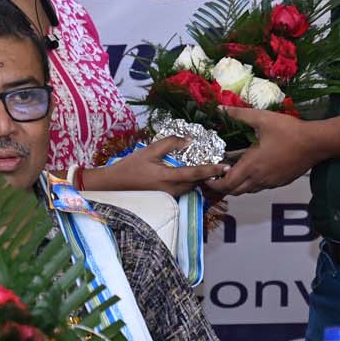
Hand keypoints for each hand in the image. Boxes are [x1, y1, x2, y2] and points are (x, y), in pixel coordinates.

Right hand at [86, 137, 228, 196]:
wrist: (113, 186)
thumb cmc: (130, 166)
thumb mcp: (149, 150)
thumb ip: (170, 143)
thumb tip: (189, 140)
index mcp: (168, 178)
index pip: (196, 174)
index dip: (212, 170)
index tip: (226, 166)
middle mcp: (171, 190)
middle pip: (197, 183)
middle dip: (209, 174)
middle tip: (221, 163)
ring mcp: (169, 197)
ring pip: (191, 187)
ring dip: (200, 179)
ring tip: (210, 167)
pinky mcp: (166, 199)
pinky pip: (183, 190)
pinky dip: (190, 182)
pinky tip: (192, 173)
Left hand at [204, 107, 332, 195]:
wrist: (315, 143)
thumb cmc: (288, 130)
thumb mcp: (262, 118)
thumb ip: (240, 114)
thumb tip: (220, 107)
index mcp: (252, 165)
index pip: (227, 183)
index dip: (214, 183)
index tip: (207, 177)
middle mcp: (259, 178)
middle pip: (235, 191)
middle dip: (223, 186)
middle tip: (217, 175)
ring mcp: (271, 182)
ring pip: (249, 190)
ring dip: (238, 185)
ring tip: (233, 171)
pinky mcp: (281, 182)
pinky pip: (261, 187)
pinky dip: (252, 182)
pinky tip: (254, 169)